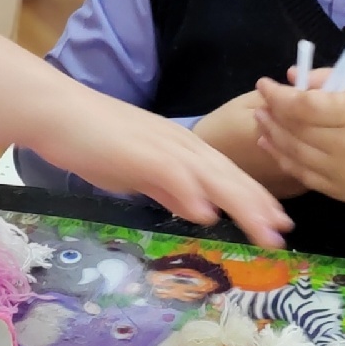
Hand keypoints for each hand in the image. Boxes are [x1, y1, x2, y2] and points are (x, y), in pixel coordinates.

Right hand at [30, 93, 292, 249]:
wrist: (59, 113)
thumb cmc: (95, 141)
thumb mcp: (141, 171)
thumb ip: (171, 189)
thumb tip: (202, 212)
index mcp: (181, 148)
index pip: (227, 173)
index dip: (254, 196)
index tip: (278, 220)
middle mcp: (180, 144)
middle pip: (228, 175)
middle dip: (259, 204)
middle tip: (285, 232)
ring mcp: (161, 147)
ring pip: (211, 175)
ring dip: (241, 202)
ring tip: (265, 228)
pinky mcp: (139, 154)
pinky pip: (170, 174)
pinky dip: (191, 193)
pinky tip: (208, 214)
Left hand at [252, 72, 344, 208]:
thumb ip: (333, 79)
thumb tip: (293, 76)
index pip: (304, 105)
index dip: (278, 95)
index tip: (265, 83)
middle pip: (295, 129)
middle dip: (272, 113)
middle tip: (262, 101)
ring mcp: (340, 173)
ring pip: (293, 152)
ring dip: (271, 135)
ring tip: (261, 119)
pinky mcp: (338, 191)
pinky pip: (302, 174)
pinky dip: (282, 158)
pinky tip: (271, 144)